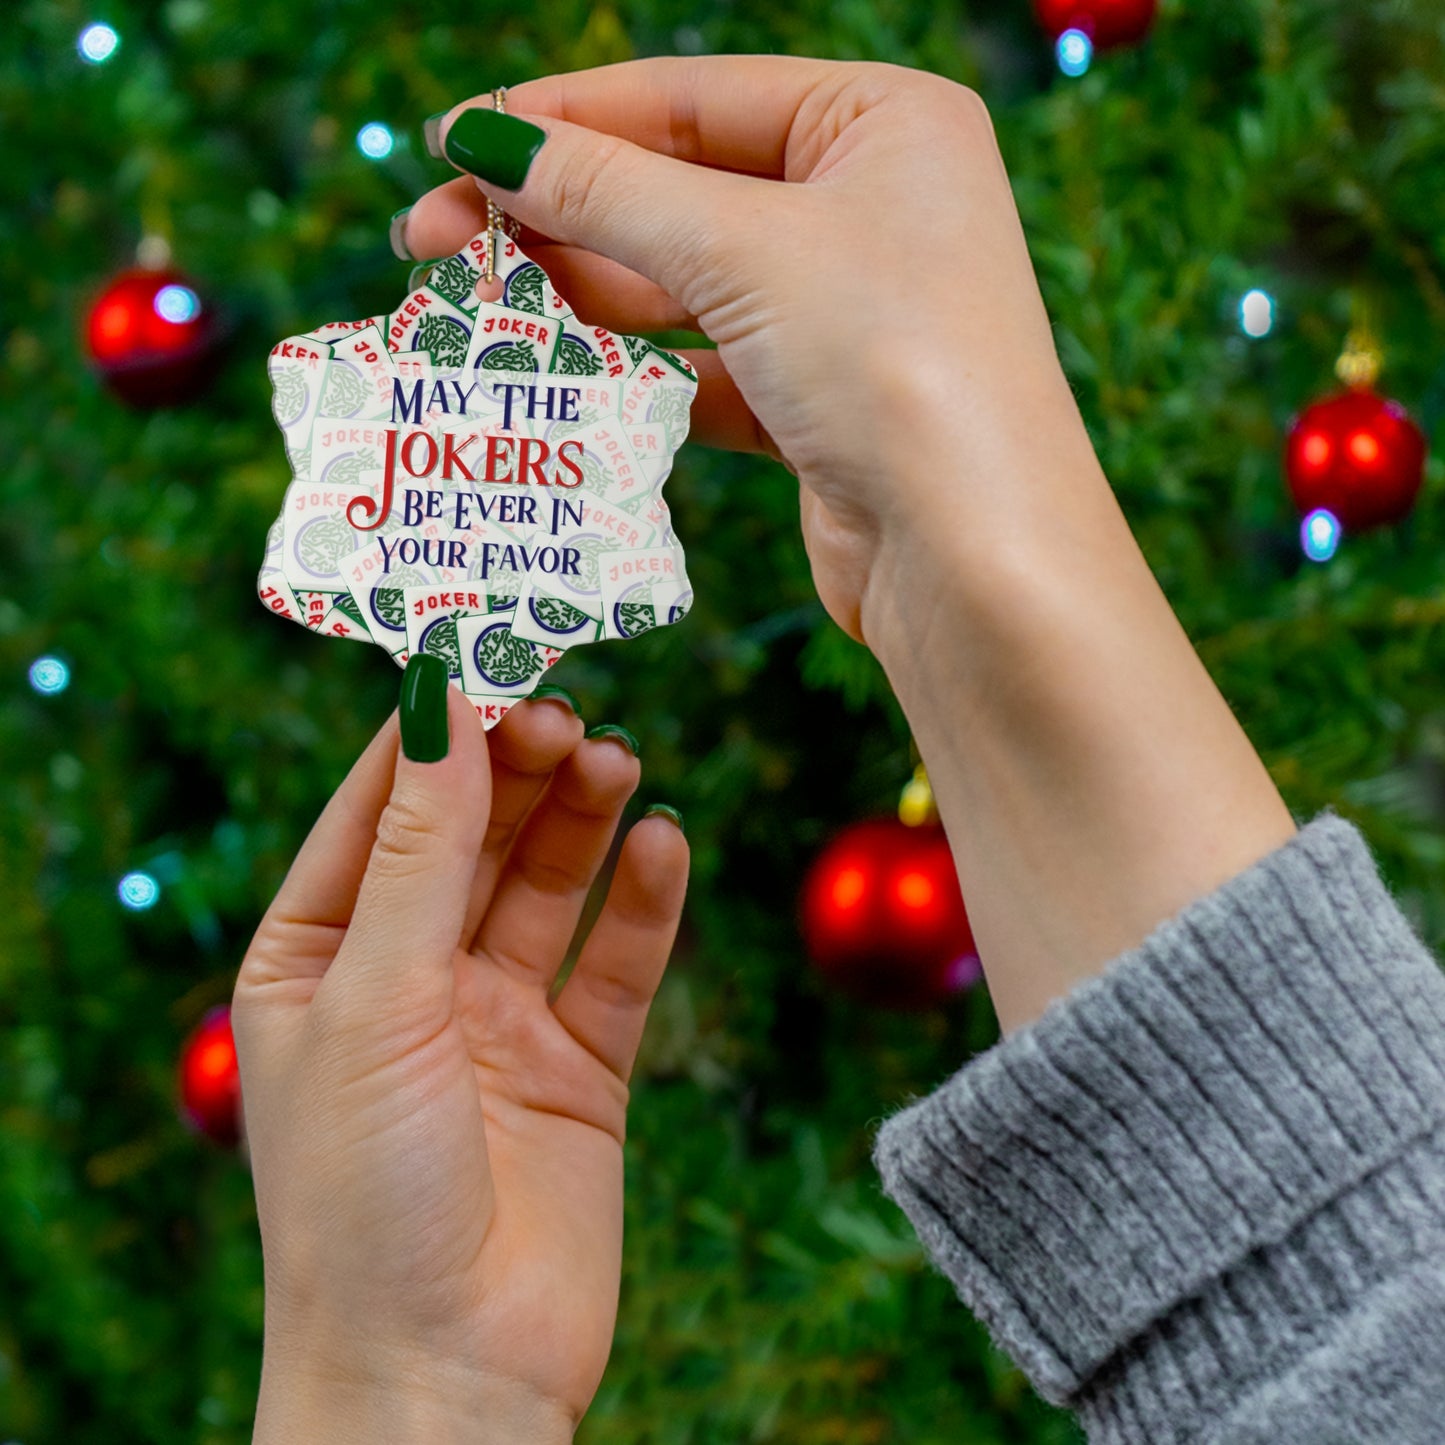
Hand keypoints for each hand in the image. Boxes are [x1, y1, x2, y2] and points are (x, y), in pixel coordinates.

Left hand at [233, 690, 686, 1441]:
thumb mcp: (377, 998)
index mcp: (320, 957)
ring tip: (617, 760)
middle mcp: (408, 978)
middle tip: (567, 708)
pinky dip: (644, 902)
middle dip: (517, 768)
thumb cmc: (363, 1196)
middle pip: (473, 836)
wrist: (446, 1378)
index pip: (378, 809)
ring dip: (583, 819)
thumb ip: (421, 850)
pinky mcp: (580, 1067)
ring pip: (549, 885)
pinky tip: (664, 845)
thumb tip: (441, 701)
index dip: (432, 730)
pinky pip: (618, 962)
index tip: (487, 650)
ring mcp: (498, 1021)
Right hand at [402, 57, 1087, 642]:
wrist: (974, 559)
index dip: (563, 117)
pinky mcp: (819, 403)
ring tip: (470, 304)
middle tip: (428, 237)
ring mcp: (846, 309)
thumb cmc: (893, 365)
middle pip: (678, 189)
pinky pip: (703, 367)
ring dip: (579, 294)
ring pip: (683, 283)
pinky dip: (632, 373)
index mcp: (882, 122)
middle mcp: (871, 205)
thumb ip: (608, 191)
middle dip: (553, 212)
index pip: (691, 97)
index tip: (452, 140)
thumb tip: (486, 140)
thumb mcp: (742, 250)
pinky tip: (552, 376)